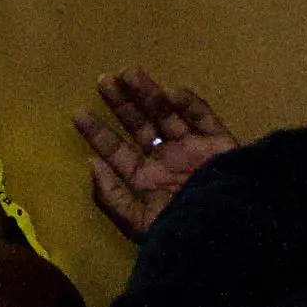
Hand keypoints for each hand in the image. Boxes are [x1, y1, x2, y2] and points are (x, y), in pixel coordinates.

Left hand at [72, 69, 235, 243]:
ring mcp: (193, 150)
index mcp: (146, 181)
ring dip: (148, 94)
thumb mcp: (137, 223)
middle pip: (139, 126)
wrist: (228, 233)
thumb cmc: (180, 230)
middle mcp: (166, 162)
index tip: (78, 113)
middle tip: (103, 80)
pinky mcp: (219, 144)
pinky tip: (171, 93)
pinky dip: (189, 104)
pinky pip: (203, 118)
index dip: (97, 133)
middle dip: (121, 104)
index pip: (116, 152)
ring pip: (167, 115)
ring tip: (128, 73)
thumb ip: (111, 195)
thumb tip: (93, 163)